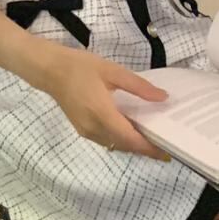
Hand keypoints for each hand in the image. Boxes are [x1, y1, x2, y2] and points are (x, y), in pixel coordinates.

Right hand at [46, 44, 167, 156]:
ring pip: (116, 145)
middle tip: (165, 149)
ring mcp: (87, 132)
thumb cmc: (81, 67)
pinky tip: (132, 133)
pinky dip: (122, 141)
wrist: (50, 70)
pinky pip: (107, 141)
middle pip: (125, 146)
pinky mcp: (83, 131)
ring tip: (152, 142)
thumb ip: (139, 86)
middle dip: (145, 150)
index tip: (167, 152)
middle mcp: (94, 128)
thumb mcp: (113, 71)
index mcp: (102, 113)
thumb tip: (162, 98)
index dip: (149, 148)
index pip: (130, 138)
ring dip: (133, 146)